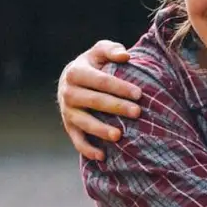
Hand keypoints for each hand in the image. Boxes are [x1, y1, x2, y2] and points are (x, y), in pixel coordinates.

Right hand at [58, 40, 141, 160]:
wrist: (71, 80)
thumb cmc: (93, 64)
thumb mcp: (99, 52)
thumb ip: (111, 49)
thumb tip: (125, 56)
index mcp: (75, 72)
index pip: (100, 81)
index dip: (119, 87)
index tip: (139, 93)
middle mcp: (68, 92)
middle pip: (94, 101)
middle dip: (116, 107)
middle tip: (138, 112)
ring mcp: (67, 111)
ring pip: (84, 122)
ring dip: (100, 130)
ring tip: (118, 136)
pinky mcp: (68, 126)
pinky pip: (77, 140)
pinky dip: (87, 149)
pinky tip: (102, 157)